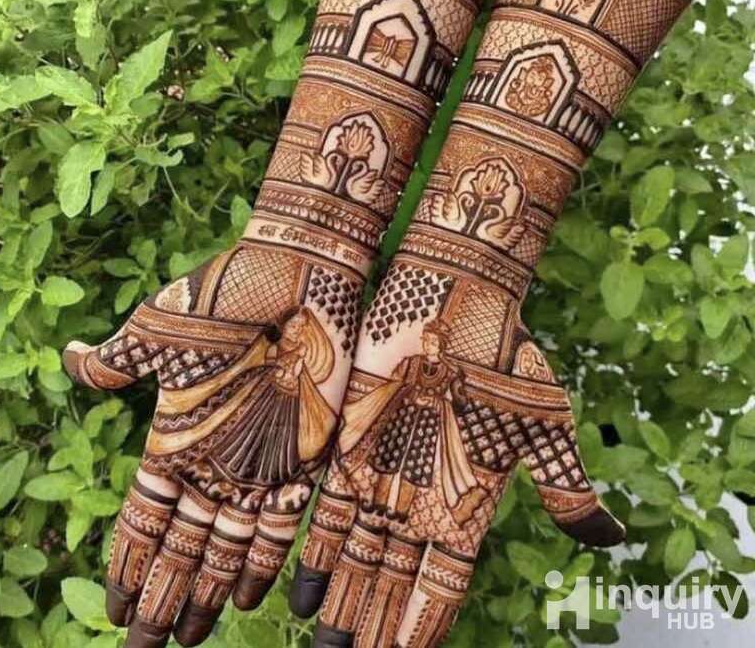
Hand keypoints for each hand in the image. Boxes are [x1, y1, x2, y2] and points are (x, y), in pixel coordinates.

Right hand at [63, 241, 360, 647]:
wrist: (296, 276)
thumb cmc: (223, 299)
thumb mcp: (157, 330)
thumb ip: (117, 361)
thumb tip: (68, 360)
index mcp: (176, 433)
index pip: (146, 516)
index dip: (130, 562)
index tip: (116, 608)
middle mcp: (216, 457)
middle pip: (184, 544)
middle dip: (165, 596)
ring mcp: (260, 461)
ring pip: (227, 546)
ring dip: (208, 592)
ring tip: (191, 636)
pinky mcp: (305, 456)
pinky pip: (281, 525)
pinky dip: (263, 564)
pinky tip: (247, 600)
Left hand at [290, 267, 623, 647]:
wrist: (455, 299)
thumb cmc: (505, 358)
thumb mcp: (541, 425)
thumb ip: (563, 486)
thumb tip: (613, 539)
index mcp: (468, 501)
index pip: (443, 583)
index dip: (422, 625)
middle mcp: (421, 497)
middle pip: (394, 581)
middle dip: (374, 627)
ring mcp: (383, 473)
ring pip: (358, 556)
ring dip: (342, 604)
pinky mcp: (349, 446)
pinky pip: (327, 511)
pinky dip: (316, 554)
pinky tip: (301, 596)